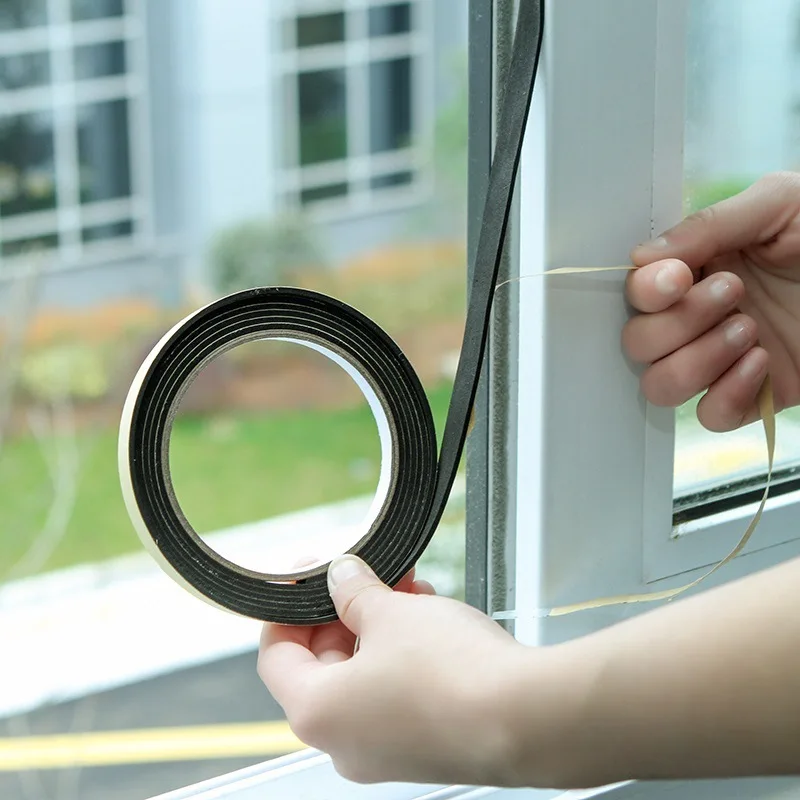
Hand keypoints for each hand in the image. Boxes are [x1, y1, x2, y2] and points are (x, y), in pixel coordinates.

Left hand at [257, 555, 528, 785]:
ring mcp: (385, 751)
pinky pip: (396, 694)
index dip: (288, 608)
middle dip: (346, 611)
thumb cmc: (453, 673)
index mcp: (317, 712)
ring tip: (408, 590)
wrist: (527, 718)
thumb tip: (340, 577)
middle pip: (323, 664)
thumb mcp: (391, 612)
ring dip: (379, 627)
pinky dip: (402, 655)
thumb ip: (354, 592)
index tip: (306, 578)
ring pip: (364, 676)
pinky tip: (430, 619)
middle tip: (367, 575)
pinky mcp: (423, 748)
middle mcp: (344, 743)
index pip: (276, 655)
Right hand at [622, 171, 799, 430]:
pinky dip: (727, 394)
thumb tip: (642, 257)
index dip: (646, 291)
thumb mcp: (782, 206)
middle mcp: (703, 316)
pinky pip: (710, 416)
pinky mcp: (756, 395)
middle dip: (677, 322)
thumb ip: (710, 225)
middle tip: (732, 291)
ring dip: (695, 360)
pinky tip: (762, 362)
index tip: (677, 278)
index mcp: (701, 267)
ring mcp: (724, 359)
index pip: (637, 293)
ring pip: (661, 386)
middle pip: (639, 343)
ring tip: (747, 330)